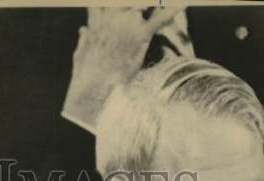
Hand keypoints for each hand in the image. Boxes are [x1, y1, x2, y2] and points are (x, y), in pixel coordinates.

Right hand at [62, 6, 181, 130]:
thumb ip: (84, 39)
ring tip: (155, 11)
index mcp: (98, 23)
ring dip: (151, 6)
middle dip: (137, 6)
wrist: (92, 88)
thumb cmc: (85, 76)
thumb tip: (83, 30)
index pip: (104, 3)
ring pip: (144, 5)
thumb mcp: (80, 54)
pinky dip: (174, 10)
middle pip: (127, 2)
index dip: (110, 3)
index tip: (117, 5)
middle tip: (140, 16)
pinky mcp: (139, 35)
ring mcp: (126, 24)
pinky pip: (160, 19)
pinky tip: (183, 3)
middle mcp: (112, 18)